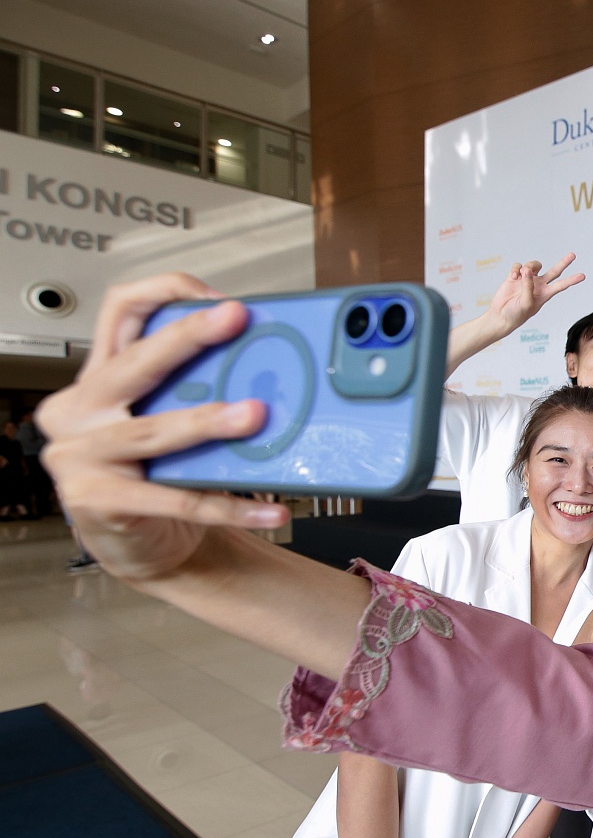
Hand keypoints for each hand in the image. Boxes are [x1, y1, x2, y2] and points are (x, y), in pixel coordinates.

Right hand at [36, 274, 287, 582]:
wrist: (141, 543)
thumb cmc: (156, 474)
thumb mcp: (166, 420)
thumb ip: (193, 390)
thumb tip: (264, 366)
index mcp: (97, 377)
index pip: (121, 311)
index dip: (166, 294)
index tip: (219, 300)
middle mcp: (79, 410)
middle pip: (135, 363)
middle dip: (188, 337)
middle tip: (234, 321)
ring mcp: (79, 455)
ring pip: (153, 431)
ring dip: (207, 422)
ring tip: (253, 415)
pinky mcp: (96, 500)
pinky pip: (175, 501)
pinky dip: (229, 507)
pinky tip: (267, 508)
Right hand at [482, 255, 584, 336]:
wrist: (500, 316)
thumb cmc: (516, 315)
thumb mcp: (526, 303)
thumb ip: (528, 286)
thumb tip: (527, 270)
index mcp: (544, 294)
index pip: (561, 285)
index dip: (571, 280)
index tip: (583, 276)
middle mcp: (538, 285)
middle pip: (554, 271)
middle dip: (563, 263)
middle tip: (573, 255)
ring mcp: (527, 280)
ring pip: (534, 265)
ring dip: (529, 266)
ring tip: (522, 273)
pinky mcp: (515, 277)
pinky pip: (518, 266)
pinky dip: (516, 269)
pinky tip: (513, 276)